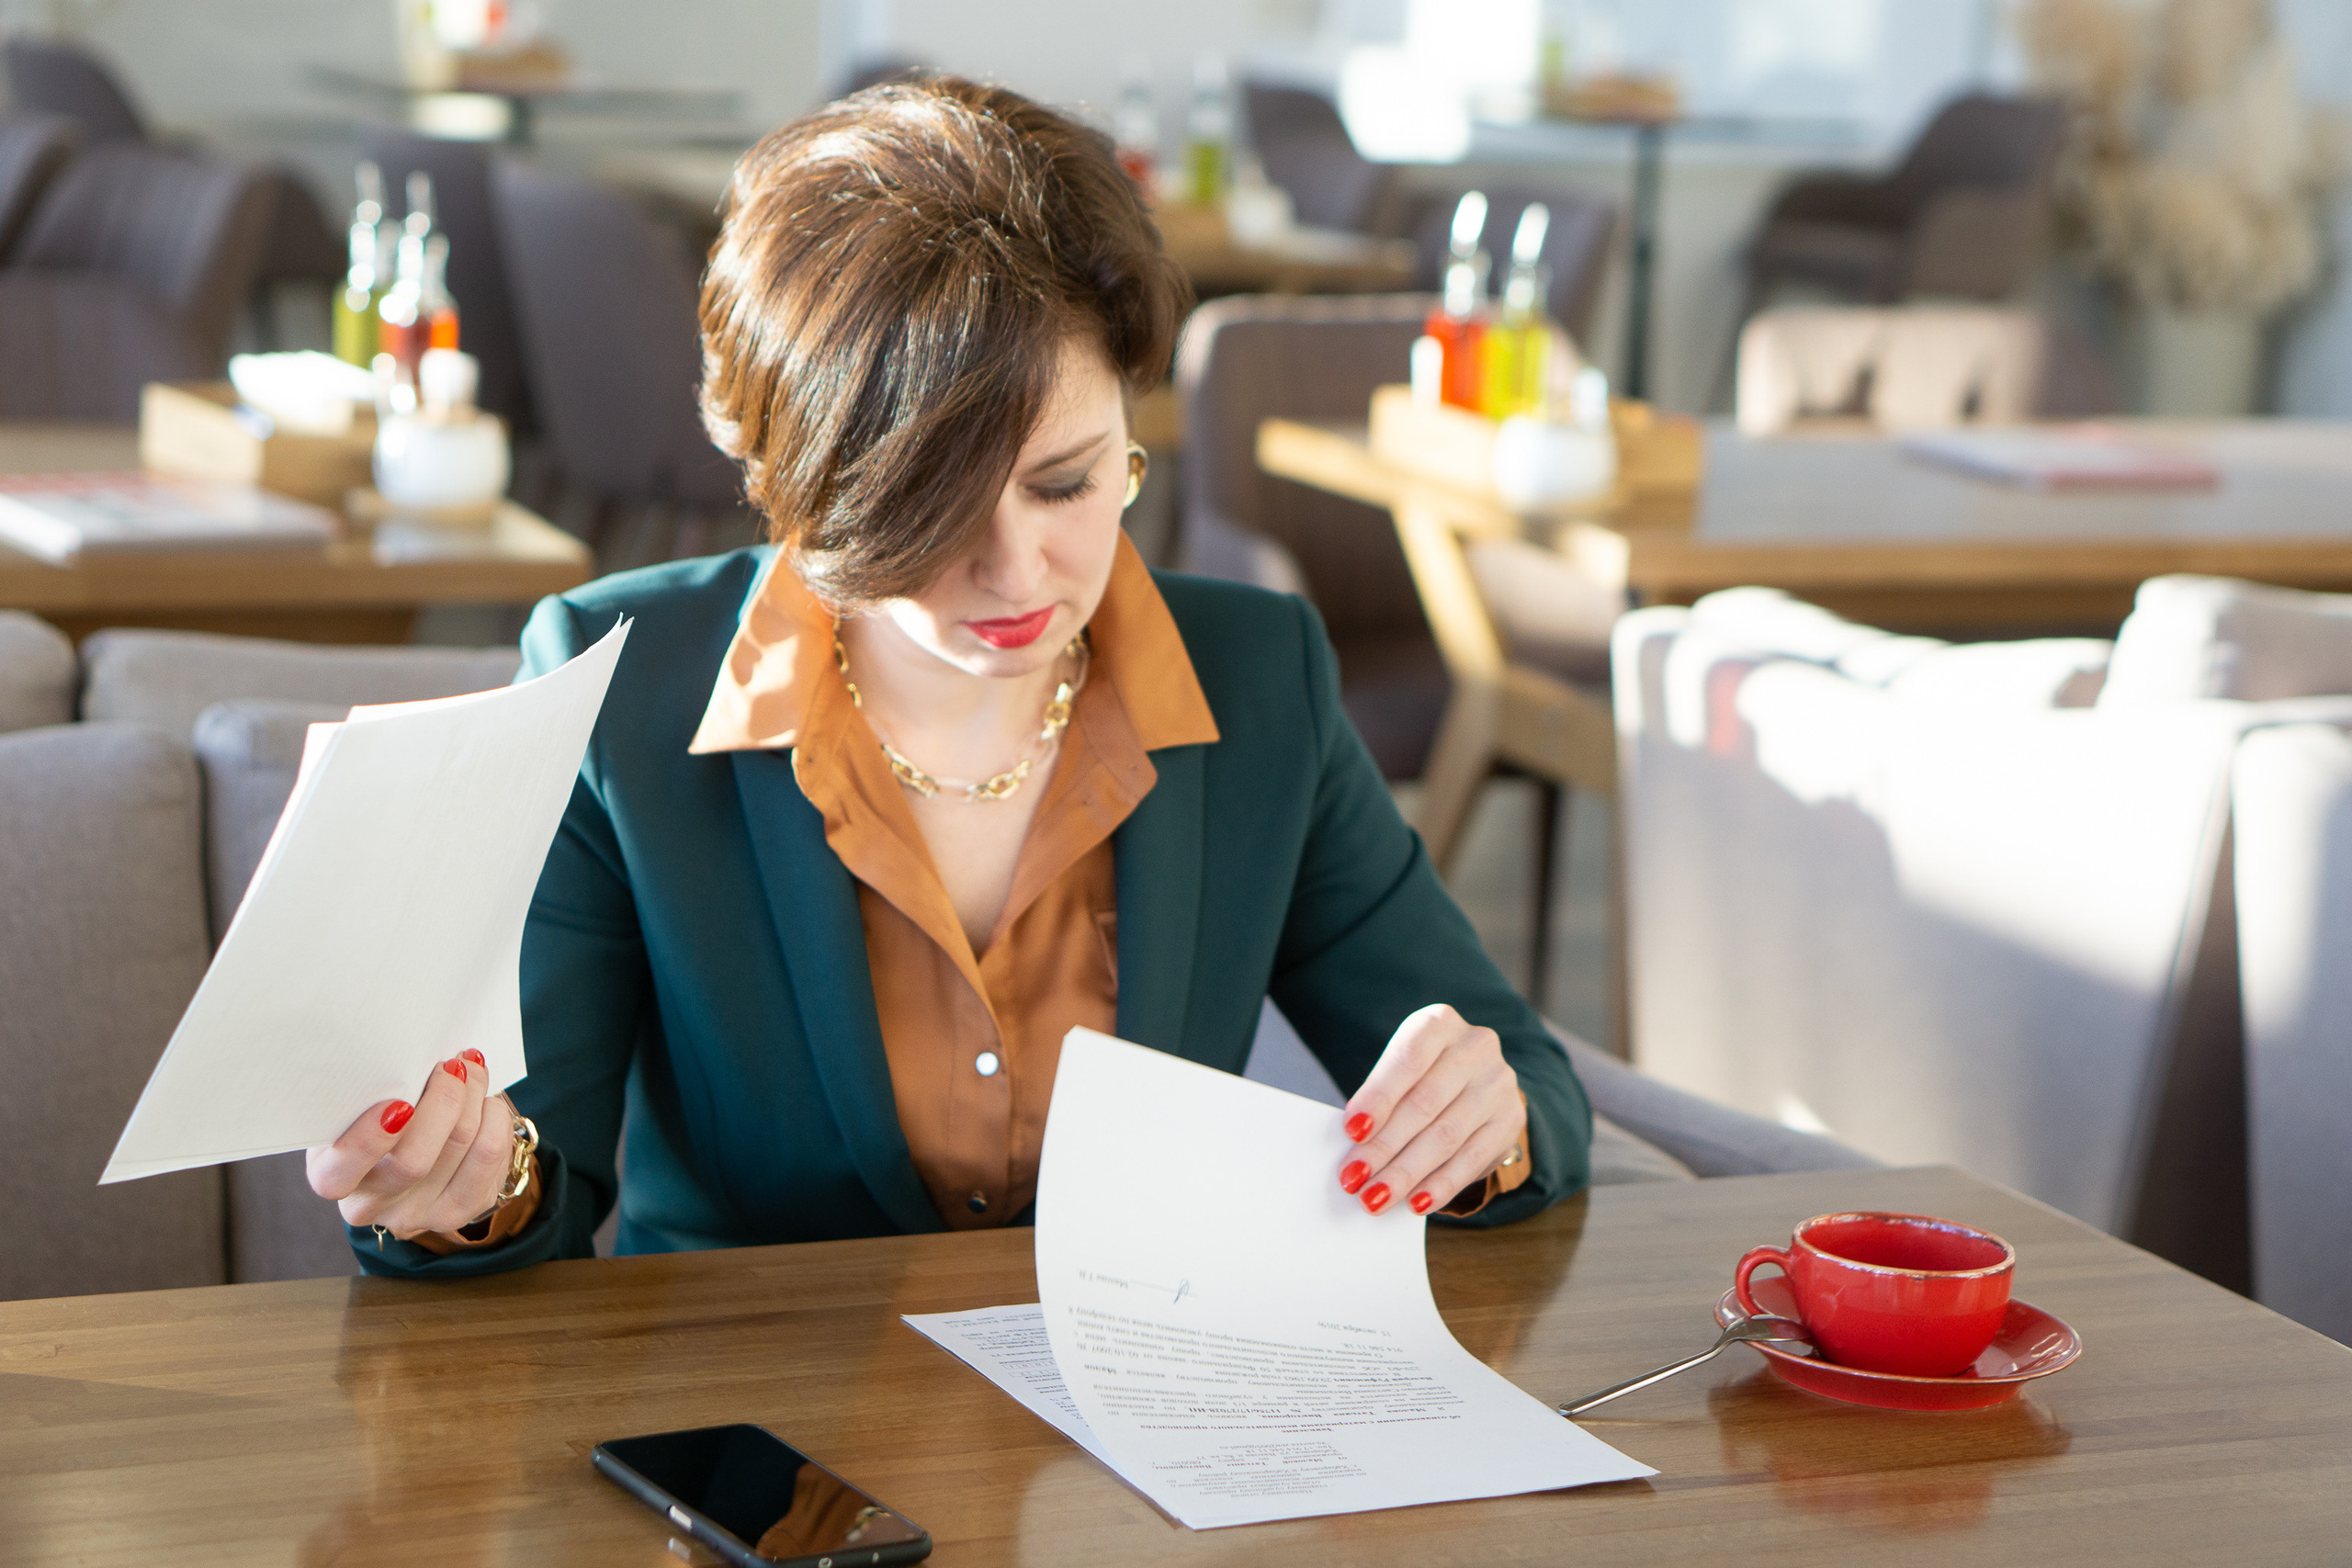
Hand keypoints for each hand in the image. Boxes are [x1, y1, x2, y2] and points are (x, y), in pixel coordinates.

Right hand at [307, 1050, 513, 1238]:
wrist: (405, 1148)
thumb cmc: (373, 1111)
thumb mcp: (355, 1103)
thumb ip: (370, 1089)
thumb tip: (414, 1056)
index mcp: (332, 1176)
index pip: (341, 1172)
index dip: (368, 1141)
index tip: (398, 1103)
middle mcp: (372, 1205)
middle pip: (415, 1160)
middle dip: (443, 1100)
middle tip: (451, 1065)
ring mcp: (419, 1214)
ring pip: (462, 1149)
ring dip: (474, 1097)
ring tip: (471, 1070)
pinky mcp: (462, 1210)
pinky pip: (491, 1156)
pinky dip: (495, 1117)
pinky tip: (485, 1101)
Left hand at [1336, 1004, 1523, 1216]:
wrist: (1474, 1081)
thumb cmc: (1421, 1076)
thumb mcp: (1399, 1072)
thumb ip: (1379, 1099)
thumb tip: (1353, 1146)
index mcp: (1439, 1023)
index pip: (1408, 1060)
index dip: (1379, 1097)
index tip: (1352, 1132)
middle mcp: (1475, 1047)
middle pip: (1425, 1104)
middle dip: (1384, 1146)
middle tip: (1354, 1178)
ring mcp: (1498, 1083)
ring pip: (1446, 1136)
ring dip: (1407, 1173)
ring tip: (1376, 1198)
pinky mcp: (1510, 1120)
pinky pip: (1472, 1159)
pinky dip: (1441, 1185)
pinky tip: (1416, 1203)